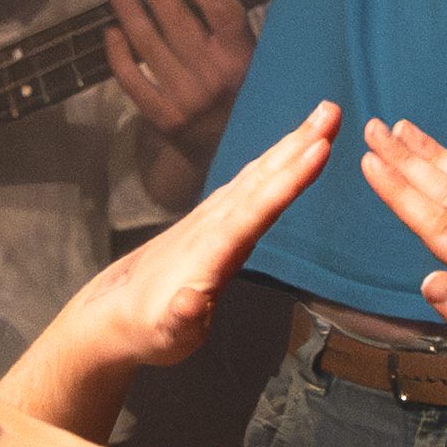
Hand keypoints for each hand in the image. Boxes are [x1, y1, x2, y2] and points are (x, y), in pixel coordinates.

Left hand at [16, 99, 338, 419]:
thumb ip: (180, 318)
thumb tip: (189, 303)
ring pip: (257, 174)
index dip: (289, 181)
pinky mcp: (212, 218)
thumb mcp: (165, 334)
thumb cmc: (148, 329)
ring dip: (290, 145)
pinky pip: (250, 182)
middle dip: (297, 146)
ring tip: (322, 117)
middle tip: (332, 111)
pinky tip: (288, 148)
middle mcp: (212, 225)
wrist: (114, 312)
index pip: (256, 210)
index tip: (319, 149)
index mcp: (210, 251)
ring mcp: (211, 218)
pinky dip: (274, 161)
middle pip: (262, 179)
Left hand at [100, 0, 259, 162]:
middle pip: (178, 21)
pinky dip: (118, 52)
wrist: (227, 148)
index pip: (223, 11)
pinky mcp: (163, 118)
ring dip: (130, 11)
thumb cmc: (236, 87)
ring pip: (148, 44)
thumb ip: (220, 6)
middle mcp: (216, 77)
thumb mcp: (242, 49)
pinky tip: (111, 32)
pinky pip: (132, 78)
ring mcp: (187, 98)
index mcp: (243, 57)